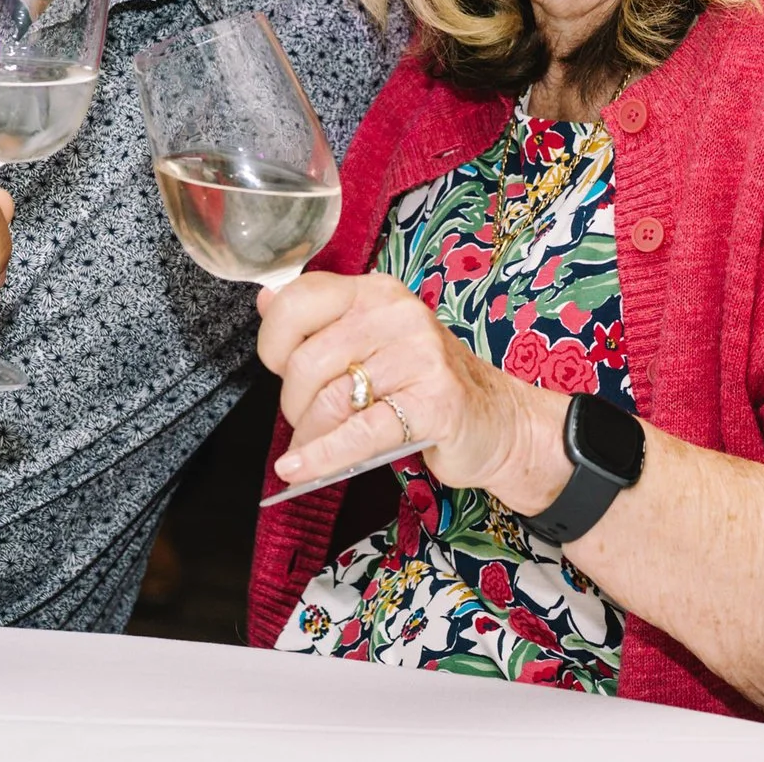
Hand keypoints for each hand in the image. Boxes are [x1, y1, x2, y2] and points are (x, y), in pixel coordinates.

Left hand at [258, 272, 568, 511]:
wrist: (497, 420)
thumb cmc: (423, 383)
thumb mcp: (371, 342)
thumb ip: (320, 321)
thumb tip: (266, 299)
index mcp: (376, 292)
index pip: (299, 300)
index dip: (273, 342)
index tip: (279, 368)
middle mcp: (397, 314)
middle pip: (308, 360)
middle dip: (294, 404)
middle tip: (306, 421)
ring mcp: (419, 356)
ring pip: (331, 399)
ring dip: (309, 437)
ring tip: (310, 452)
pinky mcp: (433, 403)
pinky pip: (360, 432)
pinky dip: (322, 456)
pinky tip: (298, 470)